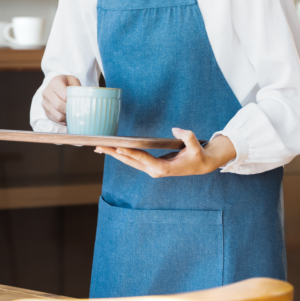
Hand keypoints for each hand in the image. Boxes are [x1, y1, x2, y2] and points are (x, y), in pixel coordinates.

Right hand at [41, 75, 81, 123]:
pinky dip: (64, 121)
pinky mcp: (45, 111)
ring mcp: (44, 103)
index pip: (65, 95)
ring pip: (58, 116)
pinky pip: (56, 120)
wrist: (57, 86)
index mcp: (54, 82)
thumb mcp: (74, 81)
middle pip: (59, 106)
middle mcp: (46, 92)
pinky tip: (69, 117)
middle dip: (70, 110)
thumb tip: (82, 100)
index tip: (80, 103)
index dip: (73, 101)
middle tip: (78, 111)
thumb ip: (78, 88)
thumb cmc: (68, 84)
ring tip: (74, 114)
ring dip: (68, 117)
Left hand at [95, 128, 236, 177]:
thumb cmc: (197, 156)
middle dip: (114, 154)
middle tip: (98, 146)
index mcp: (164, 168)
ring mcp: (151, 169)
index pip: (144, 159)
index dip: (131, 153)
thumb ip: (187, 137)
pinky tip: (111, 149)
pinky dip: (121, 154)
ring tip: (98, 147)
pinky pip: (132, 160)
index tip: (118, 148)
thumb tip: (176, 130)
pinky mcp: (149, 166)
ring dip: (114, 154)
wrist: (200, 166)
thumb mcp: (196, 146)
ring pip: (129, 162)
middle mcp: (154, 170)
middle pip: (130, 161)